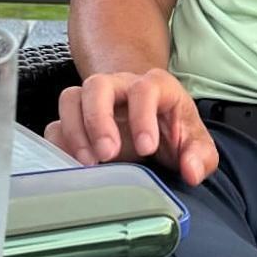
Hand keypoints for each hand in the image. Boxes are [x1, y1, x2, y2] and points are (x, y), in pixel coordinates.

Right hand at [44, 68, 219, 186]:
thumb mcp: (195, 141)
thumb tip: (192, 170)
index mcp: (154, 87)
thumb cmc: (172, 127)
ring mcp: (93, 101)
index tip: (147, 148)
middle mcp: (120, 87)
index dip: (143, 116)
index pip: (144, 89)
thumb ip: (200, 155)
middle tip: (107, 154)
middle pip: (98, 86)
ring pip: (72, 99)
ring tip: (88, 163)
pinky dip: (60, 144)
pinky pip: (56, 124)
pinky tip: (72, 165)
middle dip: (99, 120)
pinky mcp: (76, 120)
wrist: (151, 117)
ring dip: (75, 131)